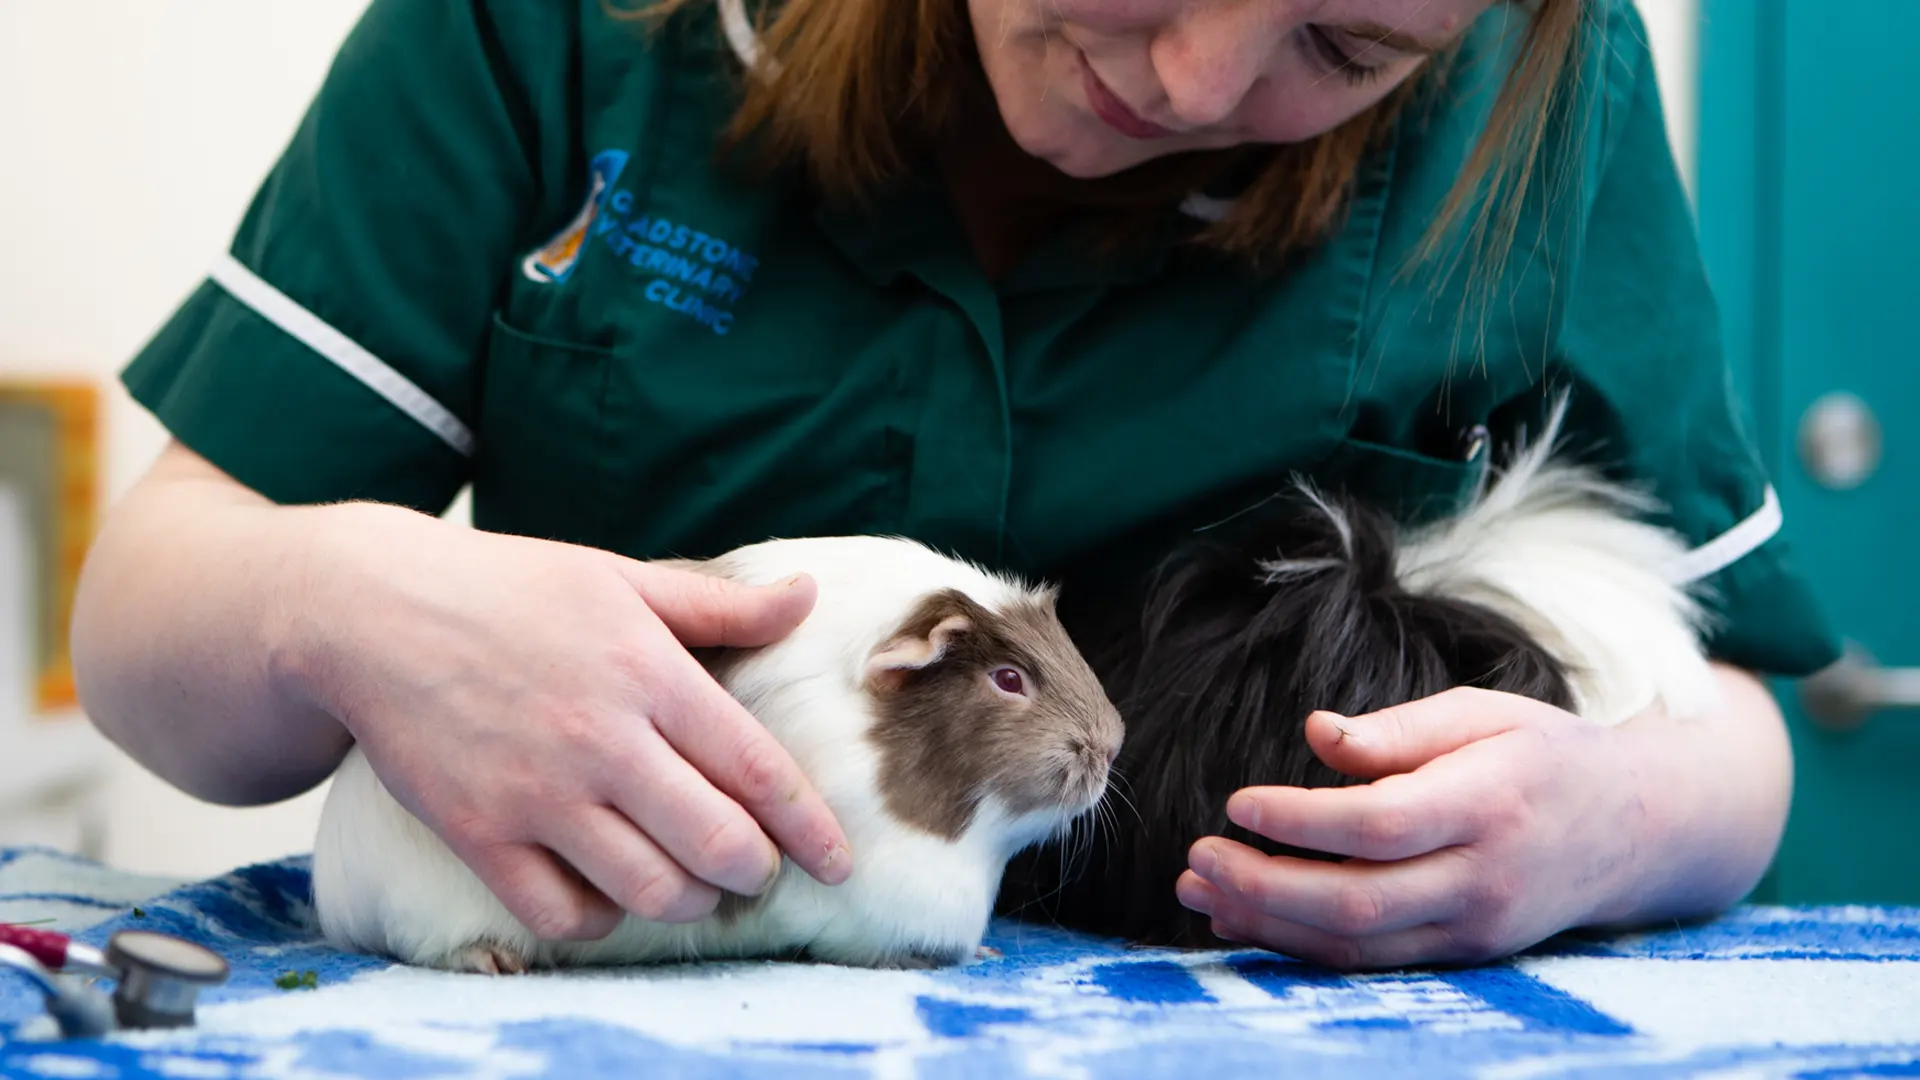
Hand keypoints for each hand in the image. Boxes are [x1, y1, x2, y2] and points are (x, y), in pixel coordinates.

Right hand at [287, 505, 852, 941]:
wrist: (370, 611)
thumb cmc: (510, 589)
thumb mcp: (622, 579)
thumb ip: (720, 605)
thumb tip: (805, 597)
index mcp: (650, 673)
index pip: (759, 771)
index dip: (809, 829)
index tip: (838, 862)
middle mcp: (603, 740)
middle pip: (717, 844)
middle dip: (754, 872)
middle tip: (755, 870)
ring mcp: (537, 792)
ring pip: (650, 889)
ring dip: (689, 901)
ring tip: (695, 886)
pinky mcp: (477, 832)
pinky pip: (562, 912)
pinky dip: (601, 918)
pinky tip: (612, 892)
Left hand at [1173, 687, 1660, 969]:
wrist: (1637, 830)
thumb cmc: (1542, 754)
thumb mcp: (1481, 712)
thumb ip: (1397, 730)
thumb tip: (1314, 732)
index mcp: (1489, 803)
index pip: (1380, 823)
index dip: (1299, 820)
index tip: (1236, 801)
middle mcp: (1484, 878)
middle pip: (1358, 902)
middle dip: (1265, 887)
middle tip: (1196, 858)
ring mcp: (1475, 928)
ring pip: (1358, 944)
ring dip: (1268, 924)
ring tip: (1198, 890)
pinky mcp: (1463, 954)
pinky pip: (1371, 960)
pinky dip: (1299, 946)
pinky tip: (1242, 919)